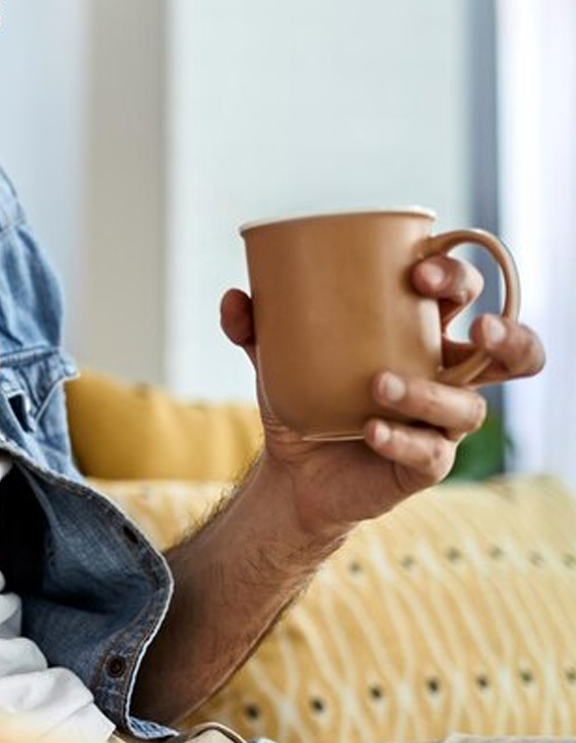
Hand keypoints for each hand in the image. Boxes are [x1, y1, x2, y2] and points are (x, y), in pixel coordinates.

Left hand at [221, 253, 544, 537]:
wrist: (291, 471)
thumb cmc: (303, 397)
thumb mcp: (274, 357)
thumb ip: (255, 326)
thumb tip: (235, 298)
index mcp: (419, 334)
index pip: (462, 293)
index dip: (456, 276)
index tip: (417, 271)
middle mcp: (444, 375)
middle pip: (507, 351)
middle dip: (507, 335)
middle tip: (475, 326)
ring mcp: (440, 423)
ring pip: (469, 406)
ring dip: (430, 392)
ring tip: (380, 384)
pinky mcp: (425, 464)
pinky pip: (431, 453)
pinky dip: (402, 439)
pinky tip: (371, 430)